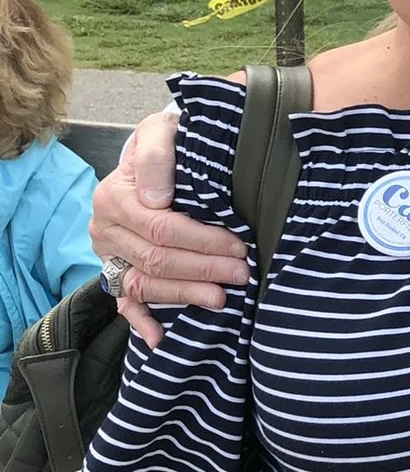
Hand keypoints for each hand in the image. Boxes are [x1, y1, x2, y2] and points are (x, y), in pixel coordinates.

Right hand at [91, 110, 247, 346]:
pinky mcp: (115, 273)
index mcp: (114, 197)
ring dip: (185, 294)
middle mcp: (105, 230)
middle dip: (203, 269)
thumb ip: (156, 157)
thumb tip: (157, 197)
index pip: (161, 227)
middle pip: (156, 259)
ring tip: (222, 299)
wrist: (158, 152)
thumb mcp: (160, 133)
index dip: (201, 240)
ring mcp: (109, 256)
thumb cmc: (167, 143)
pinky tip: (161, 338)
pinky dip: (141, 322)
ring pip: (145, 284)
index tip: (238, 245)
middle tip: (242, 274)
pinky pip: (124, 303)